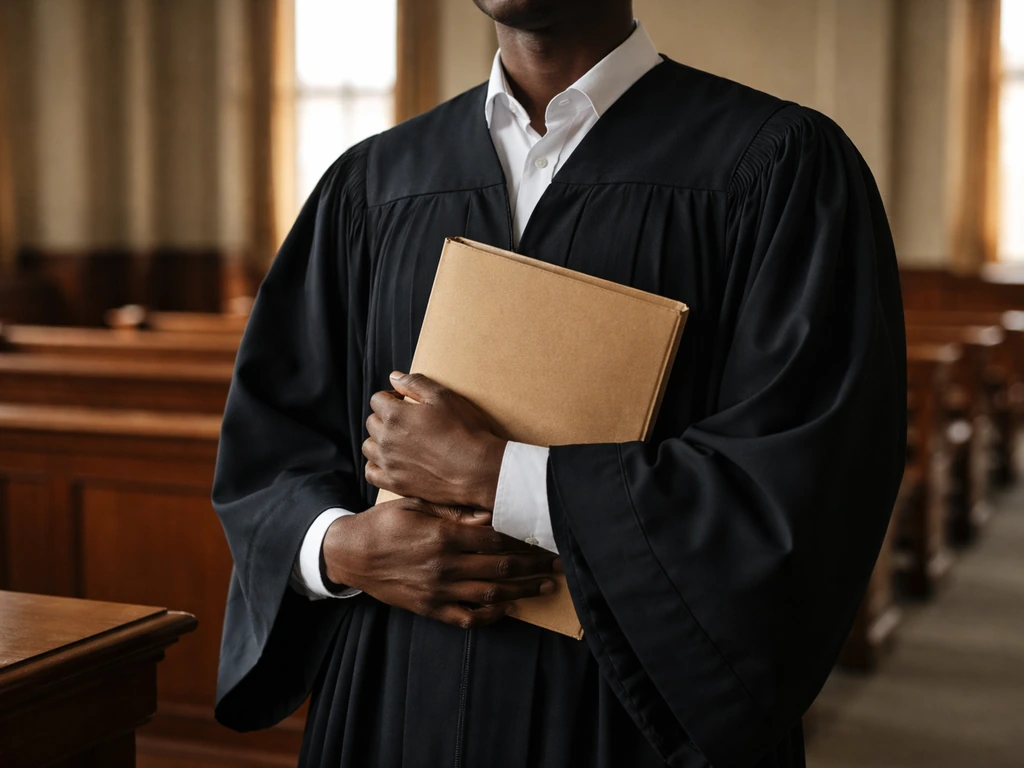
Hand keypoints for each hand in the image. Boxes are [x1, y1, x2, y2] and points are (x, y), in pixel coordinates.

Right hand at [323, 498, 560, 628]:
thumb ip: (455, 512)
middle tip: (557, 563)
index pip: (496, 540)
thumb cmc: (385, 524)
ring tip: (544, 586)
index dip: (524, 540)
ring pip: (490, 595)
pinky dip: (491, 616)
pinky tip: (508, 608)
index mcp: (443, 536)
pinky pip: (467, 618)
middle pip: (500, 569)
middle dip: (533, 566)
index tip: (545, 538)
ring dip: (522, 591)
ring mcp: (438, 591)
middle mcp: (445, 566)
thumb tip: (491, 513)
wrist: (351, 554)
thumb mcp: (417, 506)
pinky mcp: (430, 608)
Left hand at [363, 372, 506, 508]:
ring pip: (369, 447)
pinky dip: (376, 466)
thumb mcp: (444, 397)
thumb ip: (415, 383)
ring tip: (398, 441)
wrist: (477, 469)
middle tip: (406, 421)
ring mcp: (389, 463)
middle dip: (385, 417)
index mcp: (396, 415)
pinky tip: (390, 462)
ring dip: (379, 440)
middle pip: (372, 422)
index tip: (405, 401)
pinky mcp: (395, 483)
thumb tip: (394, 377)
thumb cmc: (464, 431)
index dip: (391, 397)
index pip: (377, 400)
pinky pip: (371, 474)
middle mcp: (387, 439)